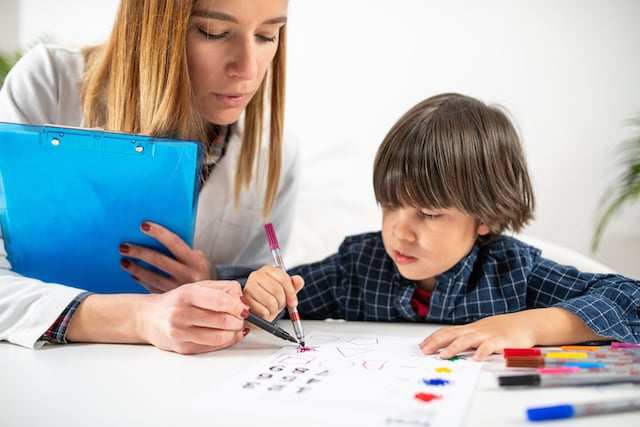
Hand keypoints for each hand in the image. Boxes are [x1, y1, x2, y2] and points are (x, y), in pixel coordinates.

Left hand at [119, 221, 212, 292]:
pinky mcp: (171, 300)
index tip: (143, 225)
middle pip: (159, 260)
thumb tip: (159, 237)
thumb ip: (185, 251)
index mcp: (197, 261)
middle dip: (139, 252)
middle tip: (123, 246)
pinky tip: (133, 274)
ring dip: (135, 268)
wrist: (213, 301)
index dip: (159, 233)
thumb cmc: (202, 274)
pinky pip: (151, 288)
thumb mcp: (201, 261)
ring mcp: (179, 290)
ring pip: (152, 277)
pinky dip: (141, 280)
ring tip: (123, 261)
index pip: (175, 242)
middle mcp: (189, 275)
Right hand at [137, 280, 249, 353]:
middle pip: (222, 321)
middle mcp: (180, 313)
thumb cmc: (177, 301)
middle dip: (238, 321)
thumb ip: (223, 289)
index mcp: (186, 293)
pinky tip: (228, 335)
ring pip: (219, 337)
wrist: (149, 317)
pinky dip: (226, 342)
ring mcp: (180, 333)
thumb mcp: (197, 286)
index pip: (220, 301)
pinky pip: (212, 347)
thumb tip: (243, 301)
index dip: (238, 306)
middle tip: (241, 318)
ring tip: (236, 327)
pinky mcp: (182, 348)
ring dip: (234, 333)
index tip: (244, 308)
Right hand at [243, 265, 303, 320]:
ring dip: (274, 309)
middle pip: (277, 290)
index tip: (293, 303)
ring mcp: (248, 287)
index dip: (291, 293)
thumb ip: (293, 285)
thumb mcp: (284, 291)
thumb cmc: (270, 298)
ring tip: (271, 308)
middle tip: (280, 305)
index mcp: (268, 270)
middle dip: (282, 302)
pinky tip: (263, 312)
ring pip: (271, 301)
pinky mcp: (244, 301)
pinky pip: (263, 311)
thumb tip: (299, 281)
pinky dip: (267, 315)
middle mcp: (256, 275)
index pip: (284, 279)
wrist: (255, 311)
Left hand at [419, 308, 605, 360]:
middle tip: (425, 351)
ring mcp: (488, 335)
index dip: (434, 338)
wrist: (526, 323)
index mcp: (471, 329)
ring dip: (455, 347)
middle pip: (453, 334)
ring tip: (444, 355)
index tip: (422, 345)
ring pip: (468, 340)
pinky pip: (490, 347)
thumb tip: (448, 346)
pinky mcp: (501, 341)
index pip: (448, 332)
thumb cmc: (503, 329)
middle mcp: (476, 330)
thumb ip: (467, 338)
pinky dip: (483, 352)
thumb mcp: (482, 332)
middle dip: (437, 342)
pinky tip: (476, 359)